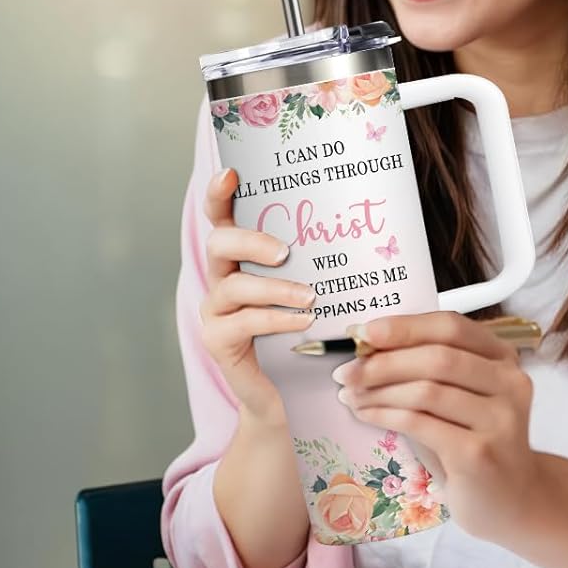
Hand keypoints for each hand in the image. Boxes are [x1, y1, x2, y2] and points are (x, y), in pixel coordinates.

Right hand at [199, 167, 313, 425]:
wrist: (288, 394)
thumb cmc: (304, 334)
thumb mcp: (309, 288)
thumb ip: (313, 261)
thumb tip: (353, 221)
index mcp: (237, 259)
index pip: (221, 218)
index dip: (218, 194)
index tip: (231, 173)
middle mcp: (219, 279)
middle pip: (218, 245)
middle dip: (250, 242)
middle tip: (284, 251)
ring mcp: (214, 311)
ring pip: (233, 287)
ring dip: (275, 288)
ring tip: (310, 297)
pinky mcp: (218, 341)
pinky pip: (244, 323)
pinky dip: (276, 319)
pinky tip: (302, 322)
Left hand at [333, 311, 539, 541]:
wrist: (509, 502)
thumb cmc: (470, 442)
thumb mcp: (455, 397)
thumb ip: (425, 369)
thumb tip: (366, 349)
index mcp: (502, 357)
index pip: (450, 326)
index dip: (403, 327)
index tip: (362, 333)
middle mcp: (510, 383)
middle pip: (437, 357)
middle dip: (382, 362)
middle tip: (346, 371)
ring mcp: (500, 419)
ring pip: (427, 391)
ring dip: (379, 391)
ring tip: (351, 395)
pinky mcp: (480, 453)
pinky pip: (421, 423)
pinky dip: (384, 415)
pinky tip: (365, 415)